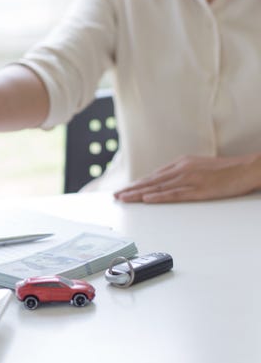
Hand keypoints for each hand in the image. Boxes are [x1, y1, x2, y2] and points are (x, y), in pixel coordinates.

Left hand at [114, 154, 260, 202]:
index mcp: (181, 163)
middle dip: (132, 189)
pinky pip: (175, 194)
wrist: (247, 168)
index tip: (125, 189)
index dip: (138, 183)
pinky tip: (147, 199)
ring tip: (124, 198)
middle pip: (151, 181)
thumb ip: (182, 172)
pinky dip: (159, 196)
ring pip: (158, 187)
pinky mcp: (199, 189)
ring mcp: (189, 179)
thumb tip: (166, 181)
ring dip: (139, 194)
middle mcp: (181, 169)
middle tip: (117, 195)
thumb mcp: (198, 166)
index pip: (154, 175)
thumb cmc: (225, 170)